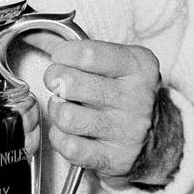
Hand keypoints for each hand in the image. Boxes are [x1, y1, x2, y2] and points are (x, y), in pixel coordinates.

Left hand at [42, 39, 181, 185]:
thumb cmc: (126, 95)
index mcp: (139, 67)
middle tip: (58, 83)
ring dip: (56, 110)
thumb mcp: (116, 63)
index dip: (64, 54)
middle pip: (71, 83)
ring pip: (66, 115)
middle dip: (54, 80)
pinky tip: (69, 131)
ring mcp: (126, 131)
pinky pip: (69, 146)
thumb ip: (77, 48)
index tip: (61, 56)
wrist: (157, 139)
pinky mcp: (114, 158)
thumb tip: (36, 35)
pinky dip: (60, 137)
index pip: (88, 54)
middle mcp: (136, 98)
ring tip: (64, 107)